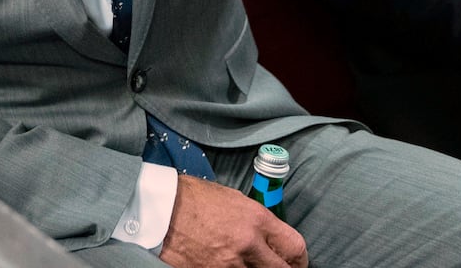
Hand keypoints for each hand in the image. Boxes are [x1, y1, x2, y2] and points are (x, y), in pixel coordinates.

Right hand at [159, 176, 306, 267]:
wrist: (160, 208)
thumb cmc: (194, 198)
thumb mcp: (234, 199)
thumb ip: (257, 220)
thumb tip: (270, 238)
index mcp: (257, 220)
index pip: (294, 248)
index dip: (300, 260)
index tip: (297, 262)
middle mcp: (247, 244)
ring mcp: (229, 264)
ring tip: (246, 263)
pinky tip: (225, 265)